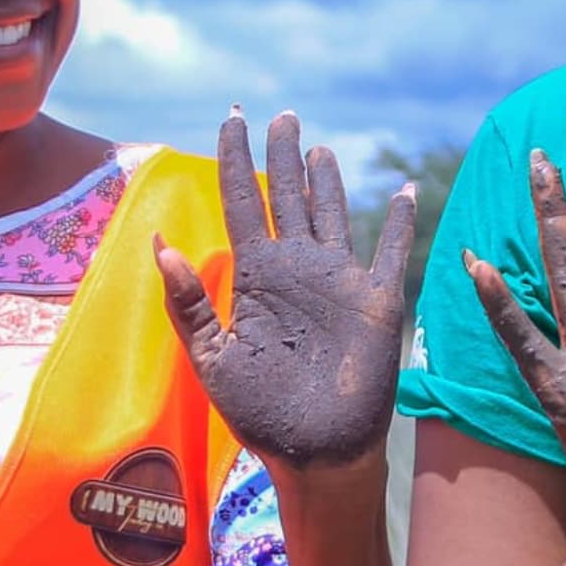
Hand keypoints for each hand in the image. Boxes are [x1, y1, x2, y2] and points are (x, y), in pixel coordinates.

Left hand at [156, 109, 416, 471]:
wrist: (315, 451)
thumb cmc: (259, 413)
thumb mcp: (212, 357)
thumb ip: (189, 302)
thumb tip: (159, 242)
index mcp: (257, 273)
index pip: (243, 199)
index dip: (236, 157)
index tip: (232, 118)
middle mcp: (296, 266)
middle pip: (287, 194)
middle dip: (282, 153)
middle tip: (279, 114)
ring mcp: (338, 279)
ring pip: (332, 212)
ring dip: (327, 179)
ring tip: (316, 147)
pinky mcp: (376, 299)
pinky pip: (391, 251)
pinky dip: (401, 221)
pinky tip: (407, 192)